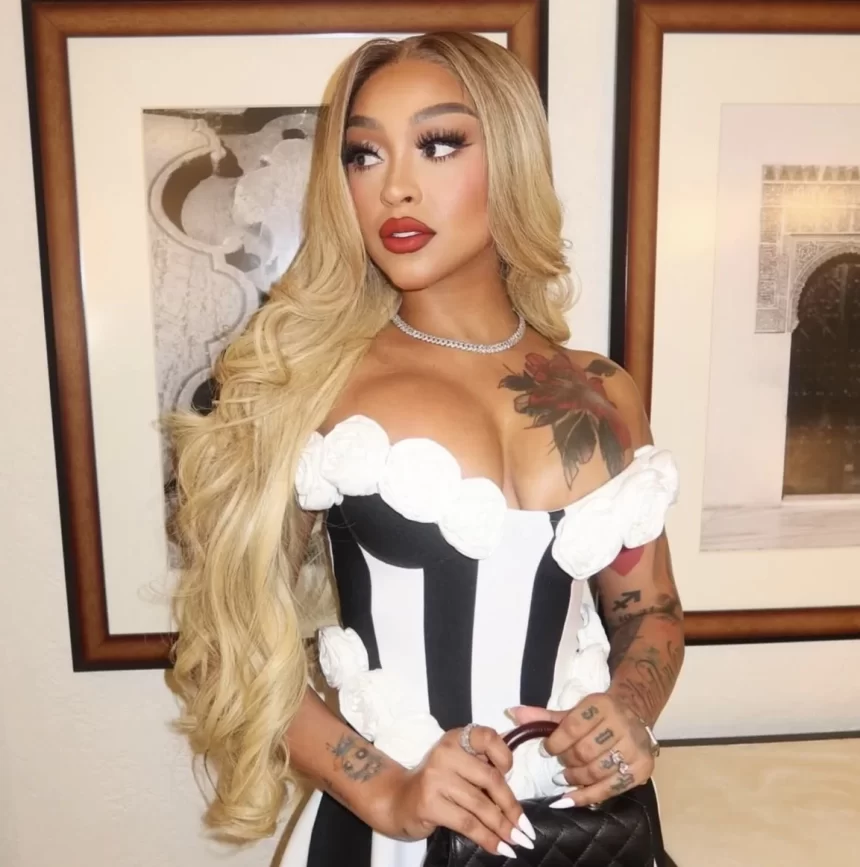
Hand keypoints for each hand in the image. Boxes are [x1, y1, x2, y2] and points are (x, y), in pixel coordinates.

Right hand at [378, 725, 535, 856]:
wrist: (399, 799)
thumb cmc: (438, 782)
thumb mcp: (459, 765)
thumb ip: (483, 766)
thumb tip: (517, 787)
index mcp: (456, 739)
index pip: (487, 737)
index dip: (504, 755)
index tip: (511, 774)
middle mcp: (445, 753)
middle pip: (489, 778)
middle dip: (511, 806)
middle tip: (525, 828)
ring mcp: (435, 777)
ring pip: (480, 805)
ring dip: (503, 827)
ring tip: (517, 841)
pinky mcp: (429, 803)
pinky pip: (467, 823)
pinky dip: (487, 838)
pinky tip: (498, 848)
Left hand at [508, 694, 655, 806]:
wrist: (633, 713)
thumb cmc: (597, 714)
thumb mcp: (572, 711)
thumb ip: (543, 716)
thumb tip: (512, 713)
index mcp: (601, 706)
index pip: (572, 728)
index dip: (555, 742)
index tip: (547, 750)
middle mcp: (620, 725)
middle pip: (584, 752)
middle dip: (566, 761)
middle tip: (560, 763)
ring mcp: (634, 749)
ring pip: (596, 771)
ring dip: (575, 778)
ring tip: (566, 776)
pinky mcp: (641, 769)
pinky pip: (610, 789)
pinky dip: (586, 796)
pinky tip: (569, 798)